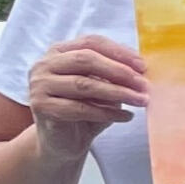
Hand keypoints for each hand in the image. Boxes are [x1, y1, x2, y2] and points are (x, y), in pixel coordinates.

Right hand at [26, 36, 143, 151]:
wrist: (64, 141)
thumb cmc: (86, 109)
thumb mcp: (102, 86)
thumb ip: (114, 73)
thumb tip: (141, 68)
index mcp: (59, 52)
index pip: (91, 42)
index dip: (119, 52)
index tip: (143, 66)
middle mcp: (45, 64)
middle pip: (86, 60)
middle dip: (120, 72)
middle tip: (144, 85)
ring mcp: (39, 85)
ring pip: (84, 84)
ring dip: (118, 93)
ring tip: (141, 101)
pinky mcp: (41, 107)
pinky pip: (80, 108)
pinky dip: (108, 113)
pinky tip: (127, 116)